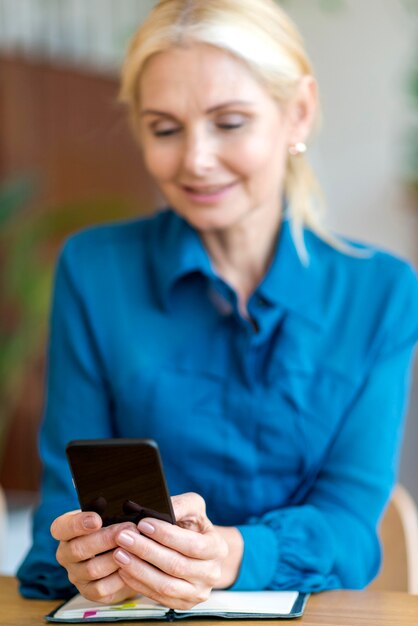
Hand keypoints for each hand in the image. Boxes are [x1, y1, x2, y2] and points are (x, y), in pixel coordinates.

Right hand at [50, 510, 137, 603]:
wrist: (121, 553)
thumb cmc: (112, 526)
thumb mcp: (108, 513)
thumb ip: (104, 508)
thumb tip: (101, 501)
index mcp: (64, 531)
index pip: (61, 528)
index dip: (78, 524)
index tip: (97, 519)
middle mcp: (65, 554)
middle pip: (78, 550)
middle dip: (106, 539)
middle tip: (128, 529)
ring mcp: (75, 575)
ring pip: (91, 570)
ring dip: (116, 558)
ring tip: (135, 547)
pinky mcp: (88, 591)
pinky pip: (101, 589)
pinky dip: (118, 578)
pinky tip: (132, 566)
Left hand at [113, 492, 242, 609]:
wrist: (200, 551)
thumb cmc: (194, 525)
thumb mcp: (193, 507)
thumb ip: (180, 505)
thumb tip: (162, 511)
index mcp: (217, 548)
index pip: (192, 544)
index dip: (166, 535)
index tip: (142, 523)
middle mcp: (212, 574)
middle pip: (176, 565)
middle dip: (146, 550)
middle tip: (124, 537)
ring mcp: (198, 592)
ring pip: (166, 585)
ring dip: (139, 569)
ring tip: (120, 554)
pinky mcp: (183, 604)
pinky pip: (158, 597)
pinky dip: (138, 583)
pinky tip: (124, 569)